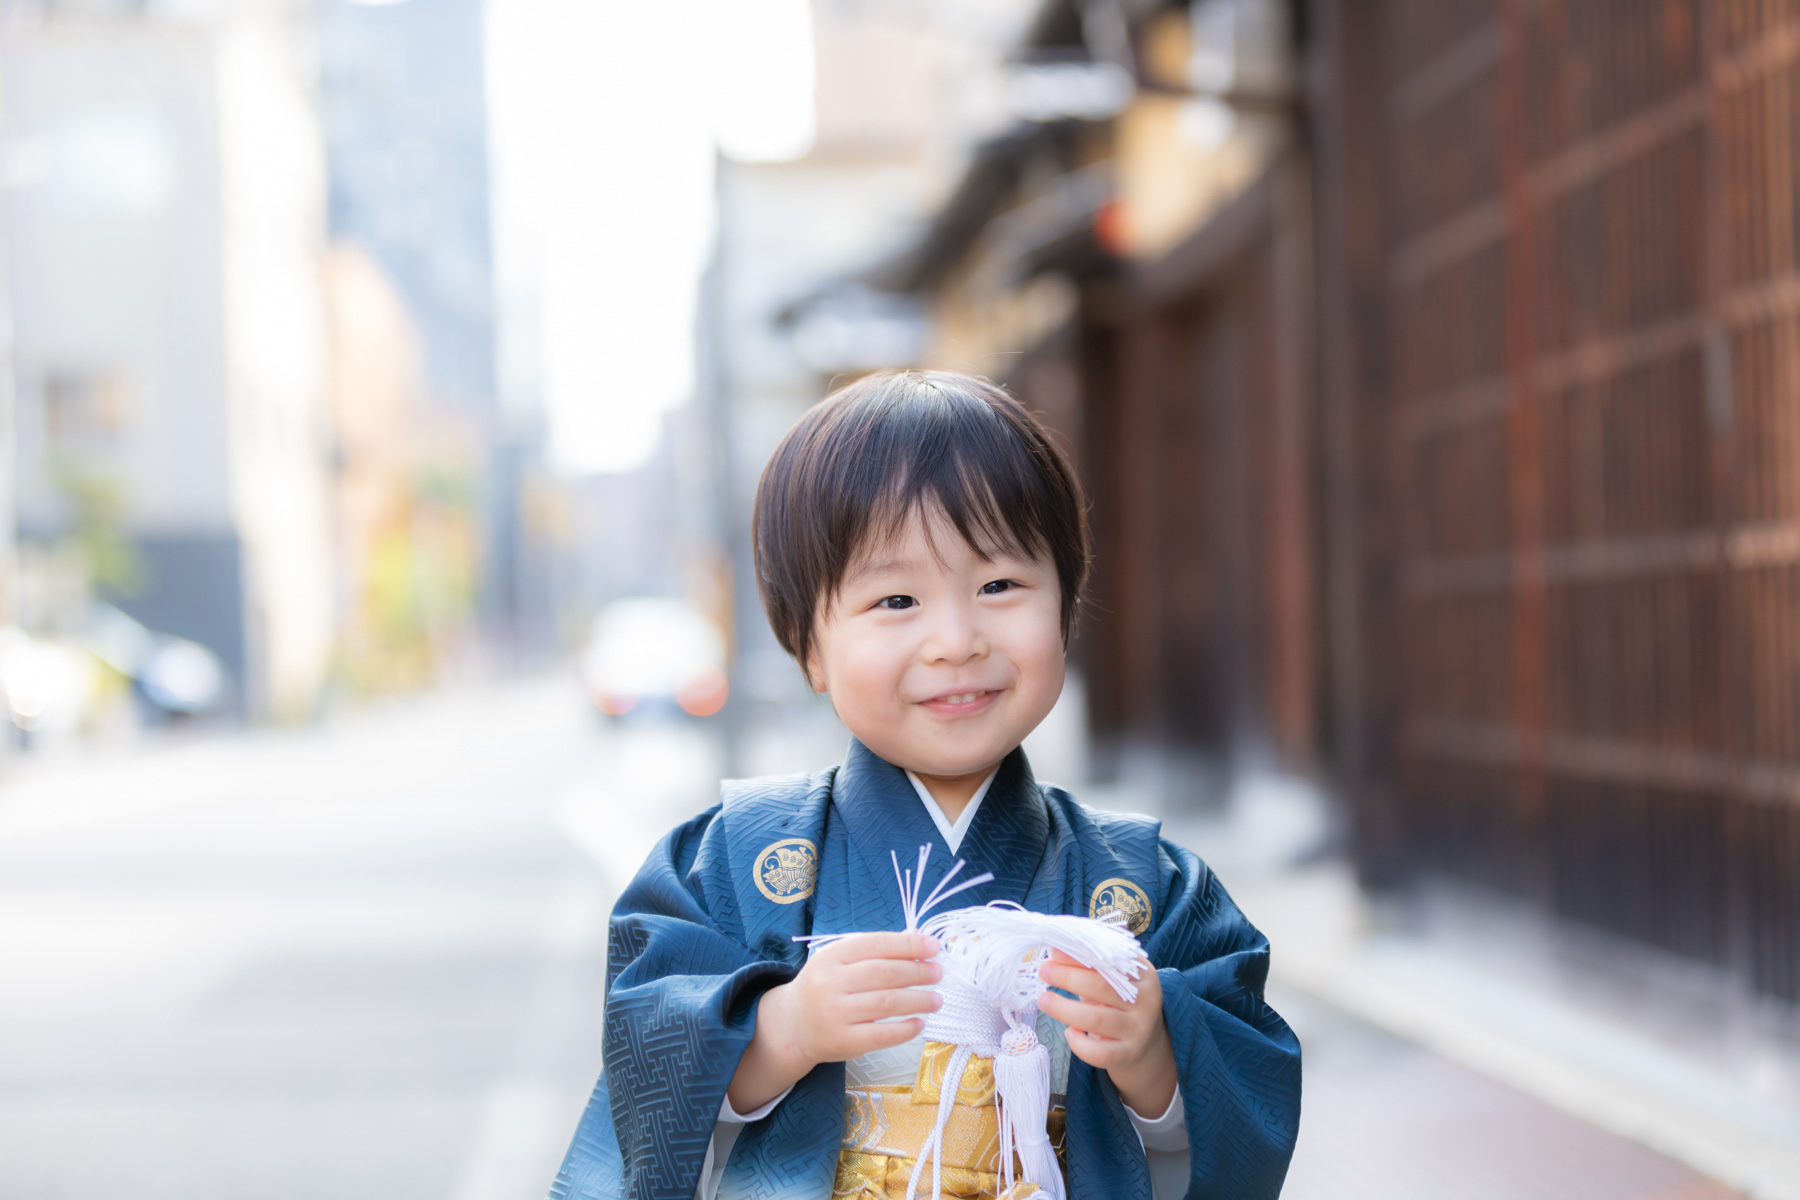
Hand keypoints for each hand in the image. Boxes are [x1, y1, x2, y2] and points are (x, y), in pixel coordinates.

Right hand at [728, 931, 940, 1112]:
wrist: (793, 1025)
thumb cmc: (825, 987)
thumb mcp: (841, 961)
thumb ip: (876, 951)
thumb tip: (916, 939)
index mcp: (831, 956)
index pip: (876, 944)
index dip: (908, 944)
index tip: (933, 946)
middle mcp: (831, 982)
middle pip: (885, 973)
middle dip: (917, 971)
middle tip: (937, 973)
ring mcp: (836, 1013)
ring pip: (887, 1003)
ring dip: (918, 1000)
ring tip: (936, 999)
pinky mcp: (843, 1041)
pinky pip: (882, 1035)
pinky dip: (905, 1029)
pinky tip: (919, 1023)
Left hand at [1038, 950, 1175, 1116]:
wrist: (1145, 1040)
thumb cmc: (1119, 1001)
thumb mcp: (1114, 978)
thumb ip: (1091, 964)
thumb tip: (1055, 951)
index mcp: (1143, 975)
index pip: (1109, 961)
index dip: (1079, 956)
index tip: (1054, 951)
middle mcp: (1145, 1001)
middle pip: (1101, 988)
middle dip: (1068, 978)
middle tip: (1044, 971)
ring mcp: (1138, 1030)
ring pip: (1096, 1020)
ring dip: (1064, 1009)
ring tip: (1043, 1000)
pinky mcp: (1127, 1054)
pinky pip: (1100, 1052)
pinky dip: (1080, 1044)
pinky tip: (1069, 1033)